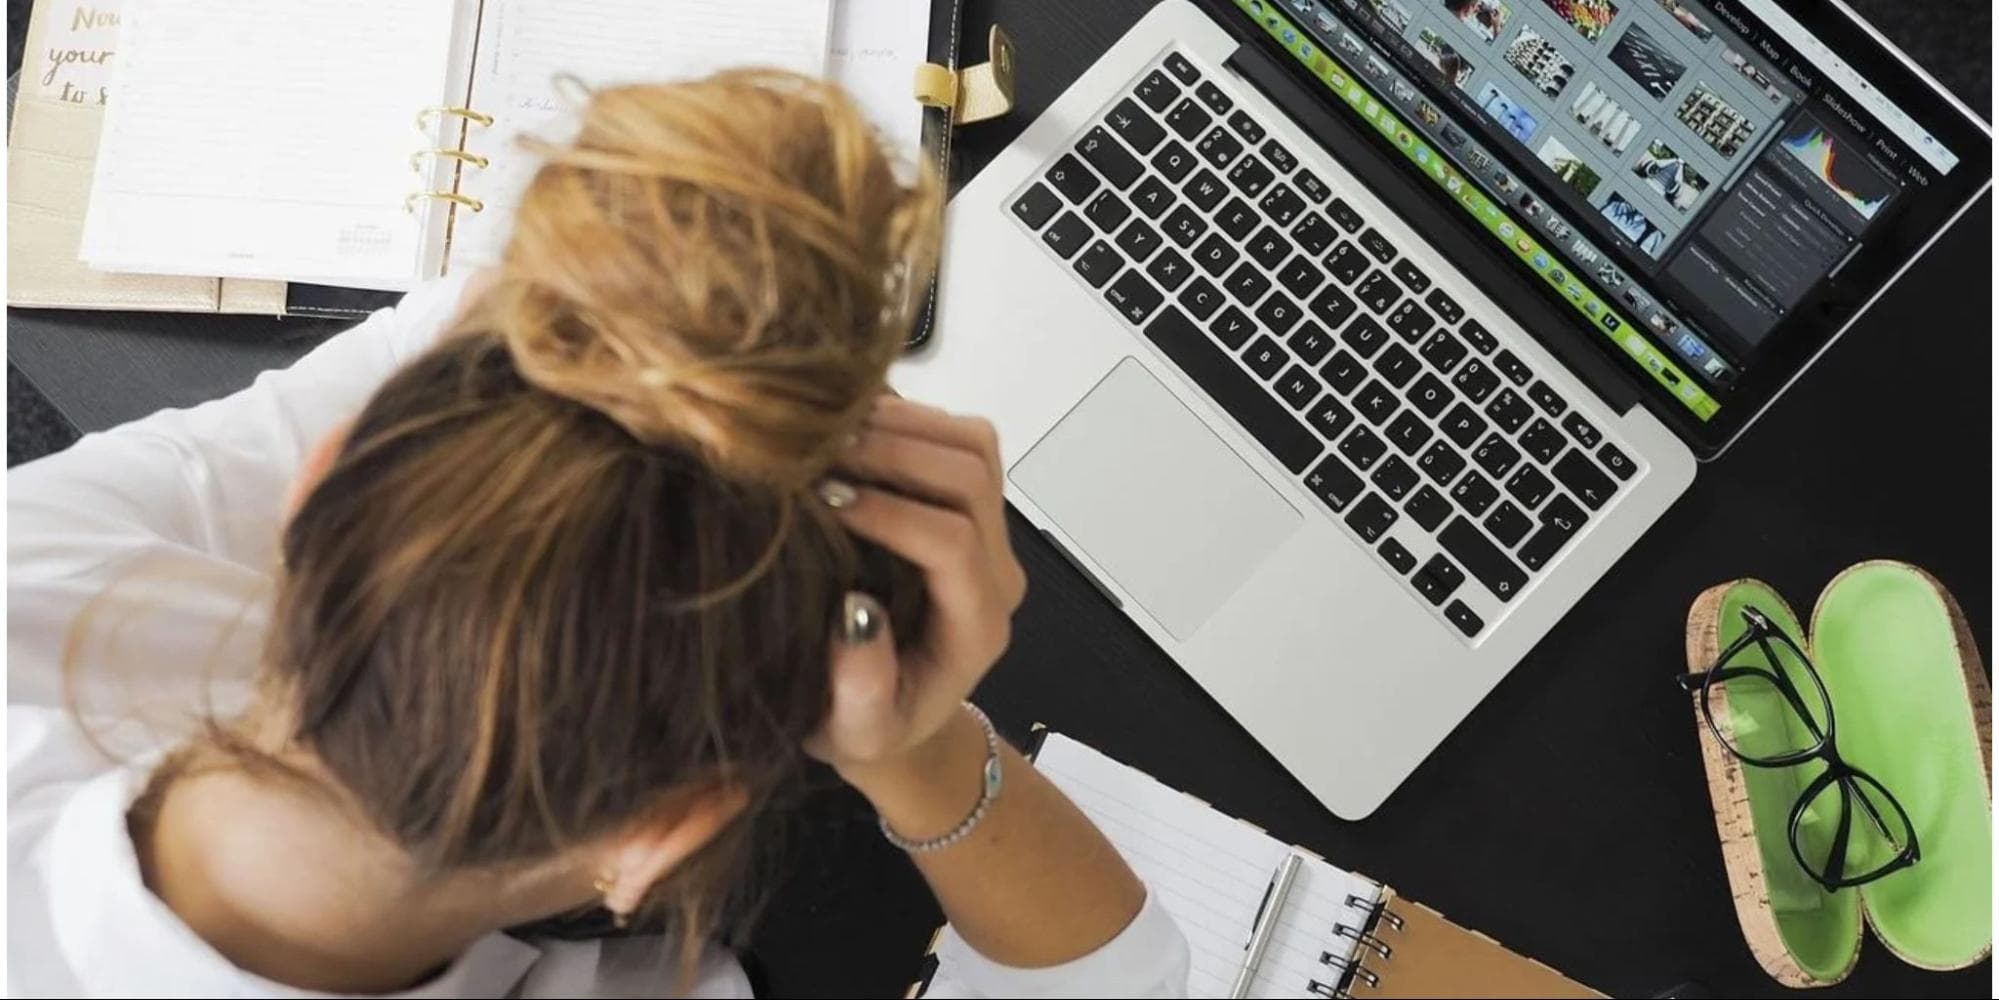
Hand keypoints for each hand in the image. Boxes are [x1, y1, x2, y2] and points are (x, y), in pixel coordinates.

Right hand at [804, 396, 1026, 782]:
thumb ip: (861, 689)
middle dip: (894, 453)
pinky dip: (906, 418)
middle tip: (818, 453)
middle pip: (971, 477)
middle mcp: (996, 571)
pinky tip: (847, 429)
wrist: (899, 714)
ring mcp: (989, 532)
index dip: (890, 512)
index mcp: (976, 625)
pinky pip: (958, 438)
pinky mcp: (968, 505)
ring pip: (973, 445)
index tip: (824, 501)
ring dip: (903, 425)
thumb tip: (856, 612)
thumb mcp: (856, 732)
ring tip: (829, 433)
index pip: (952, 542)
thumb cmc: (871, 726)